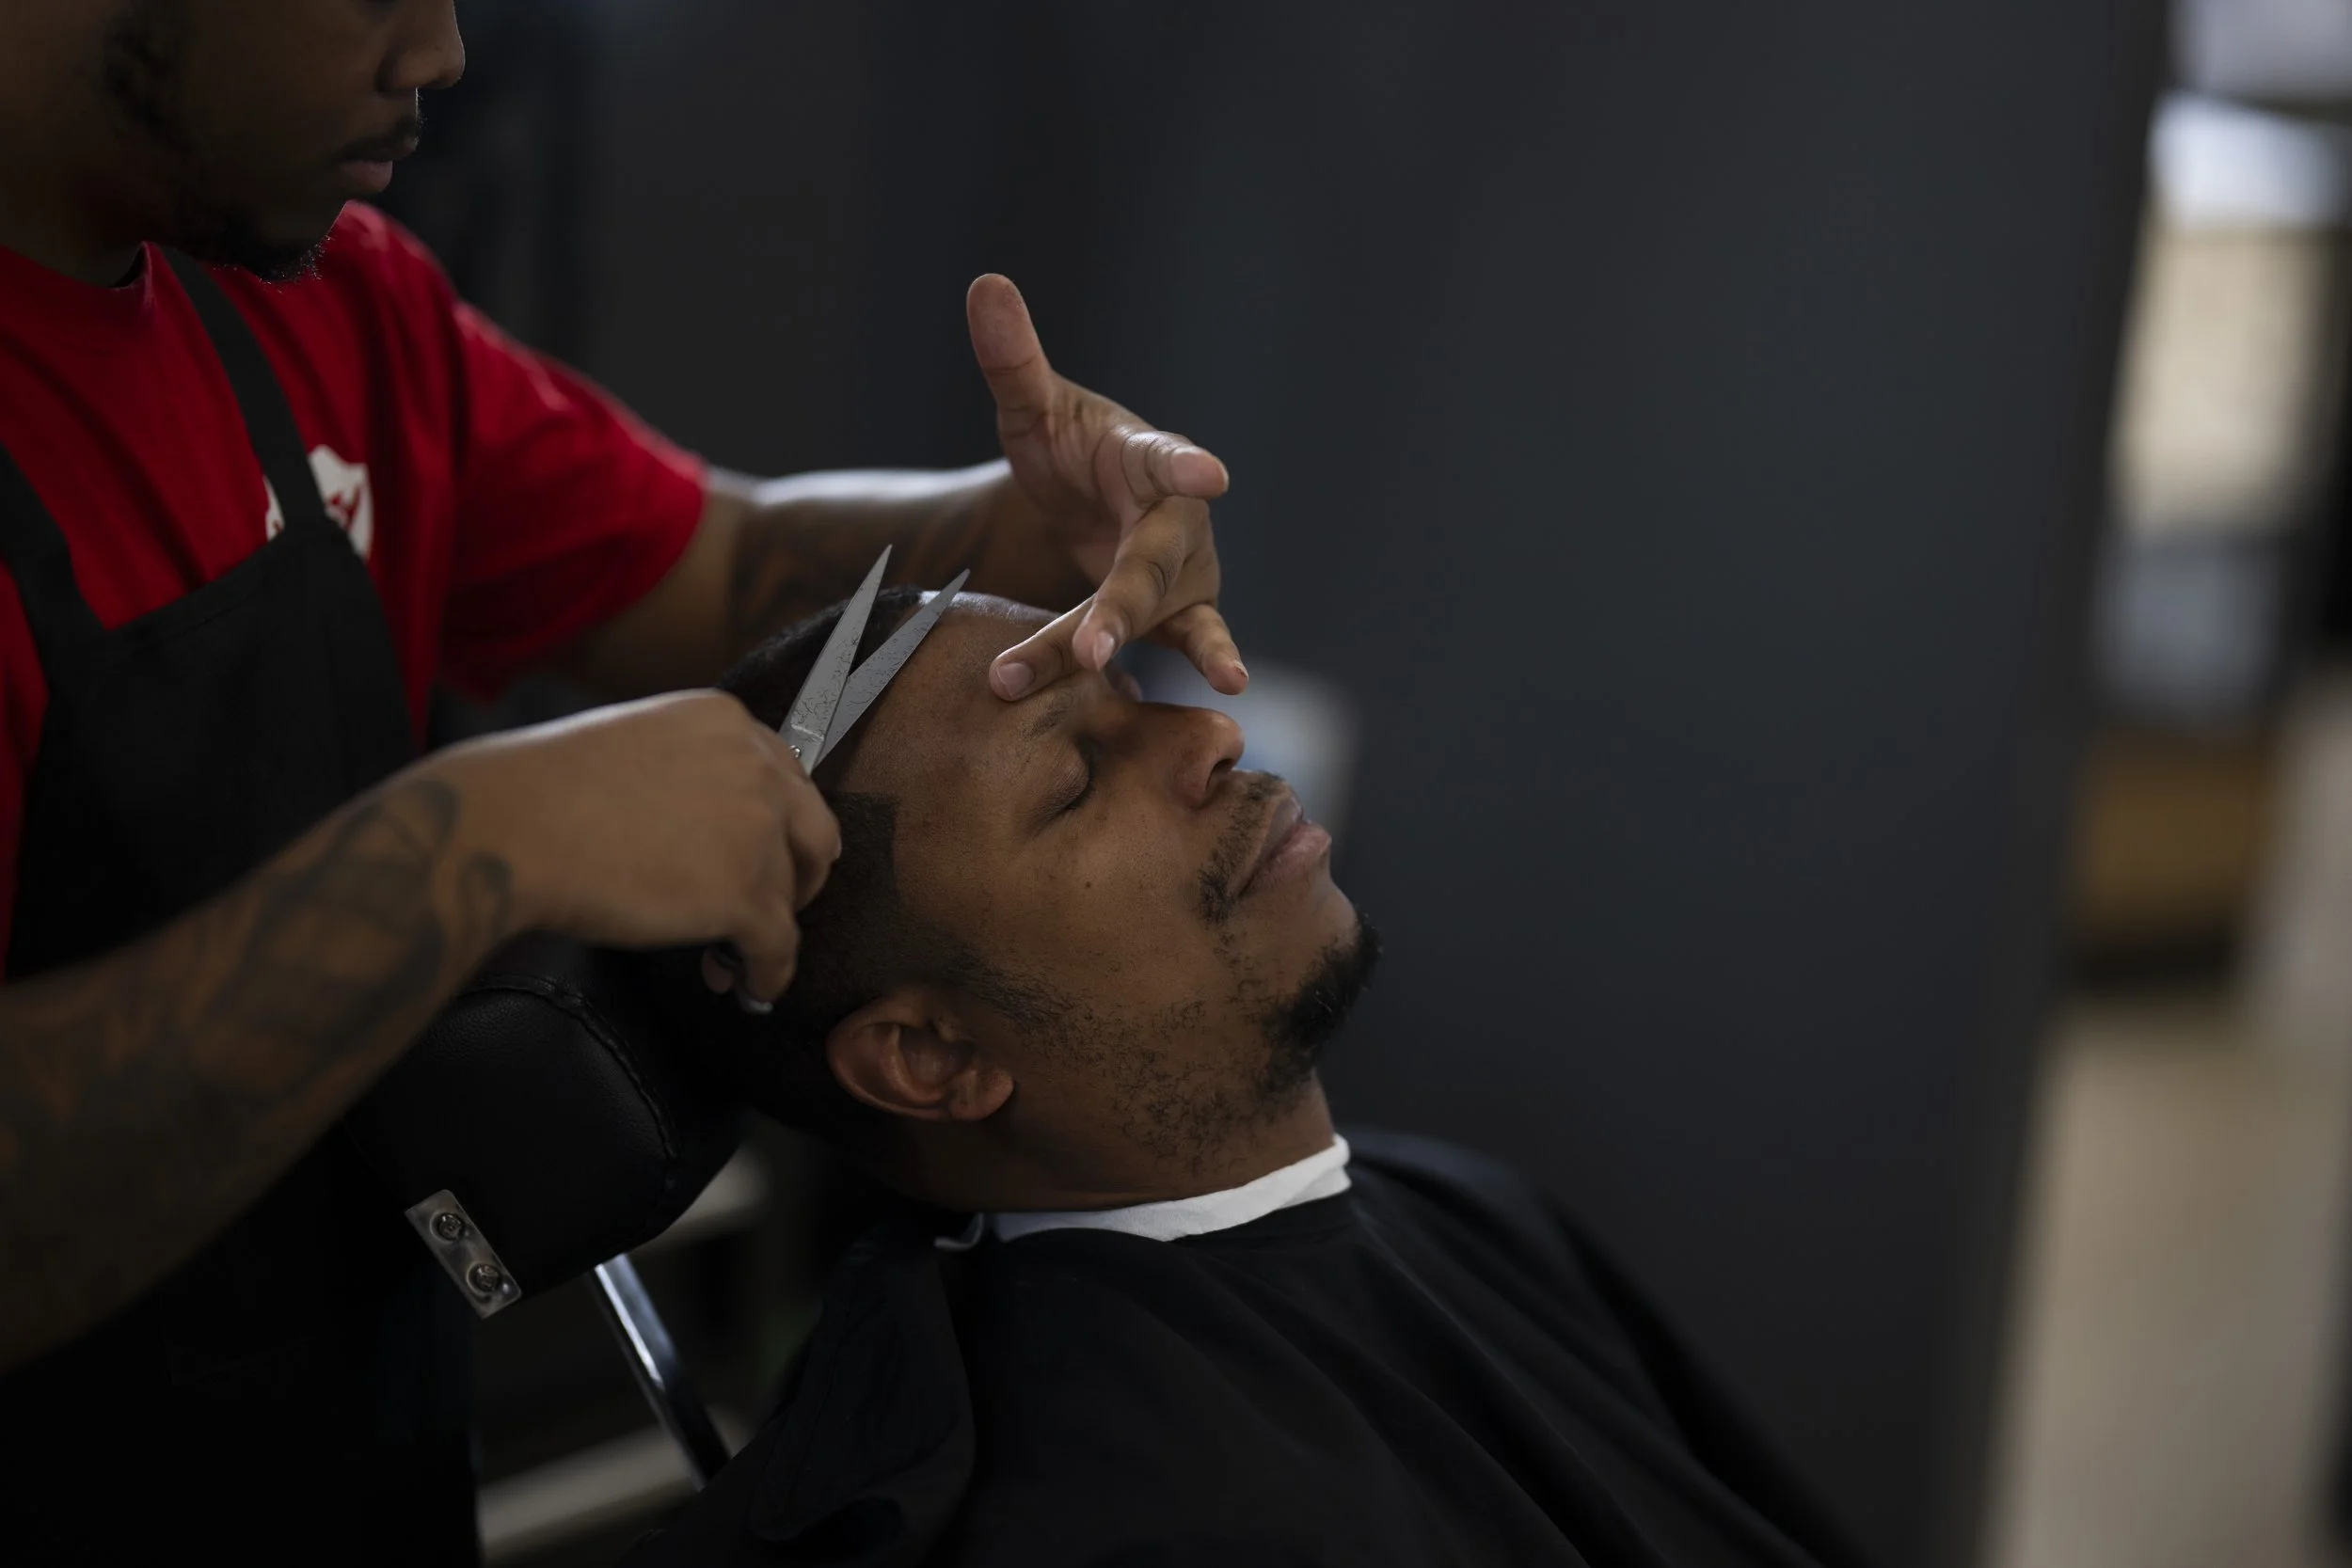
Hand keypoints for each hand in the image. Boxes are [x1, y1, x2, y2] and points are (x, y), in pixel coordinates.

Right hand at [427, 692, 839, 1005]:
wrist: (513, 825)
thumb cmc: (543, 789)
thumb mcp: (635, 745)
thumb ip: (687, 771)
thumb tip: (698, 827)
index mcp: (726, 721)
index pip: (785, 777)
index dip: (778, 825)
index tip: (767, 854)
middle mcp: (755, 767)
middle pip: (813, 832)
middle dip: (798, 876)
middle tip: (775, 906)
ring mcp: (757, 830)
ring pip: (791, 895)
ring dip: (768, 930)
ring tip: (731, 958)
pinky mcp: (744, 894)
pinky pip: (779, 946)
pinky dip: (768, 974)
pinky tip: (750, 989)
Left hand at [966, 274, 1246, 700]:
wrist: (1087, 509)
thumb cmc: (1070, 453)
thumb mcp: (1033, 411)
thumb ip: (1013, 361)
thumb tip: (986, 284)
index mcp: (1151, 460)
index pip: (1169, 460)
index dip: (1187, 467)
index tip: (1212, 474)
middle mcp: (1181, 521)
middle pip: (1151, 566)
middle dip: (1121, 605)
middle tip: (1093, 643)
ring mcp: (1186, 576)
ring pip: (1148, 619)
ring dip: (1109, 646)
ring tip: (1080, 674)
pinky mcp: (1180, 620)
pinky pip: (1180, 648)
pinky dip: (1193, 667)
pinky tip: (1217, 695)